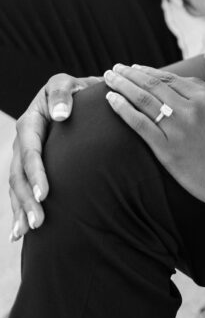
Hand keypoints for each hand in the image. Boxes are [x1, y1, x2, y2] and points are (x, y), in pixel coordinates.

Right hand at [9, 73, 101, 238]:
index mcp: (29, 122)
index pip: (30, 152)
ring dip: (20, 210)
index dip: (35, 174)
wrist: (75, 94)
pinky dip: (19, 210)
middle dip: (26, 200)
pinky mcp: (28, 167)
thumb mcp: (66, 84)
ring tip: (25, 233)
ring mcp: (22, 156)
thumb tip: (60, 115)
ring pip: (16, 187)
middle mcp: (22, 142)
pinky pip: (19, 190)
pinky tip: (19, 233)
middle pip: (19, 176)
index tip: (44, 195)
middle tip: (38, 223)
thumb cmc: (73, 89)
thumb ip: (62, 94)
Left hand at [103, 64, 204, 212]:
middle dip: (129, 74)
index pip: (170, 78)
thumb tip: (186, 82)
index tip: (133, 68)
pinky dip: (123, 109)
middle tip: (114, 69)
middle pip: (153, 85)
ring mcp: (178, 129)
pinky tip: (112, 100)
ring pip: (143, 100)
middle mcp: (190, 108)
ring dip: (122, 86)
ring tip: (108, 79)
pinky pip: (140, 124)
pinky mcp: (167, 150)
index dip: (148, 71)